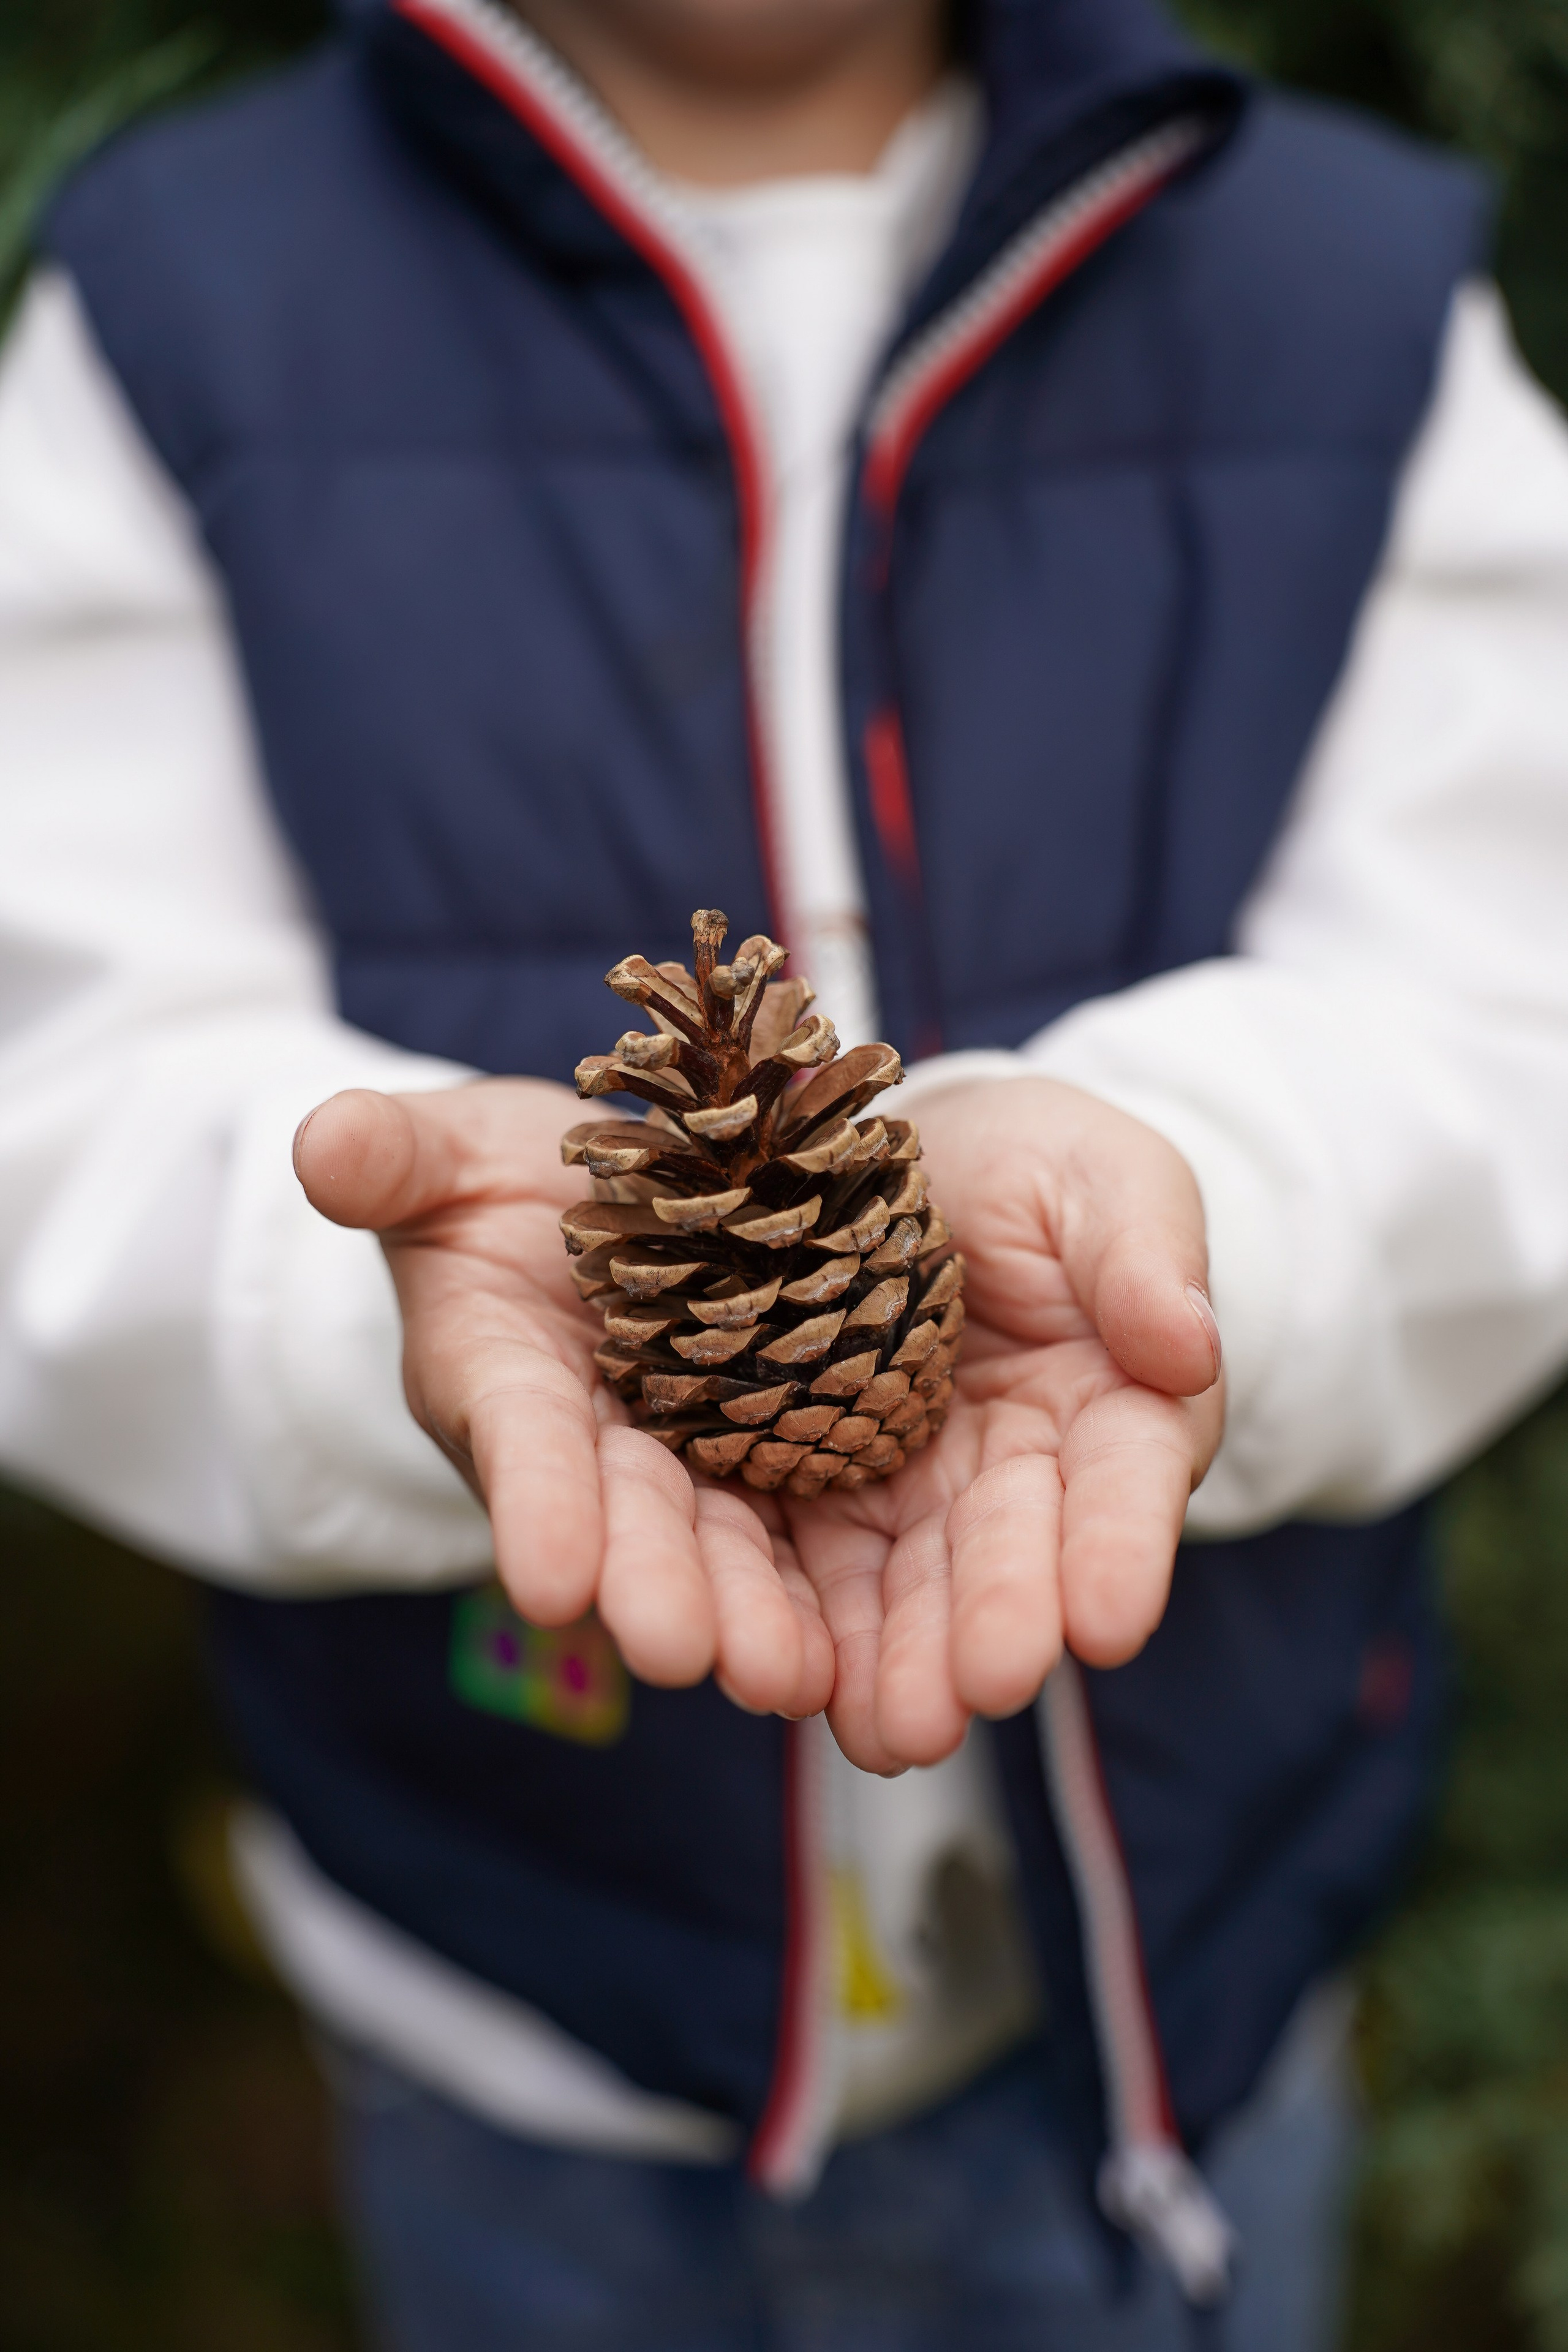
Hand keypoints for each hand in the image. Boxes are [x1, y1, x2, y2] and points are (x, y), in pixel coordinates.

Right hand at [293, 1080, 831, 1717]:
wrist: (591, 1196)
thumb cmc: (491, 1181)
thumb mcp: (440, 1155)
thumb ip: (387, 1157)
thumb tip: (323, 1141)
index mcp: (493, 1370)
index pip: (516, 1437)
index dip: (537, 1501)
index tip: (551, 1582)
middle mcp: (585, 1439)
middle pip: (625, 1514)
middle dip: (651, 1582)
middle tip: (682, 1654)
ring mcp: (675, 1451)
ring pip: (714, 1535)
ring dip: (746, 1610)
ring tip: (790, 1681)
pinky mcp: (760, 1442)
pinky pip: (791, 1515)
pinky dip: (817, 1584)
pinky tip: (851, 1655)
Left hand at [781, 1078, 1223, 1773]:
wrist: (910, 1153)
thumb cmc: (1038, 1163)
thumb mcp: (1104, 1178)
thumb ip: (1144, 1253)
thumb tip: (1189, 1344)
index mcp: (1116, 1402)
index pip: (1124, 1482)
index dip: (1117, 1547)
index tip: (1111, 1620)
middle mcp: (1022, 1472)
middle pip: (1013, 1557)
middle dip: (998, 1625)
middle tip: (981, 1691)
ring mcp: (916, 1487)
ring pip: (913, 1585)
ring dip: (903, 1661)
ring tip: (891, 1731)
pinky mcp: (819, 1481)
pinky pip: (812, 1559)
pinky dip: (808, 1625)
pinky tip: (792, 1686)